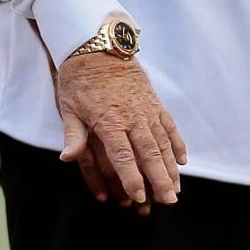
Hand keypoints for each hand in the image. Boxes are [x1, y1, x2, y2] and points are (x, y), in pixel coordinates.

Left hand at [53, 51, 184, 209]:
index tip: (139, 196)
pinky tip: (182, 161)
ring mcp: (147, 111)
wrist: (99, 48)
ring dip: (171, 168)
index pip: (122, 156)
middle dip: (159, 180)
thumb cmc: (79, 81)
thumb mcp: (69, 108)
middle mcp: (132, 118)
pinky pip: (170, 127)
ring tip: (177, 189)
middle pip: (149, 154)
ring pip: (163, 144)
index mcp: (109, 122)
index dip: (131, 178)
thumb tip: (67, 158)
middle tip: (168, 202)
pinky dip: (177, 144)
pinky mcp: (155, 103)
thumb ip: (73, 135)